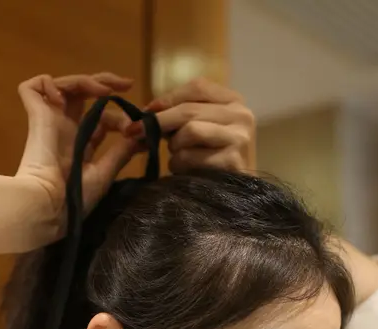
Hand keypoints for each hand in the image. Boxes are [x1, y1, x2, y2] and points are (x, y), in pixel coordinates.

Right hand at [15, 72, 136, 231]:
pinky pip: (33, 87)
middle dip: (104, 82)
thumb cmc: (76, 196)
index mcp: (81, 145)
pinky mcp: (36, 116)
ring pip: (64, 85)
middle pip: (83, 93)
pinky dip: (48, 84)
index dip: (120, 116)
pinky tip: (62, 98)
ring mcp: (50, 121)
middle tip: (126, 84)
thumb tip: (141, 134)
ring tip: (103, 90)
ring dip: (85, 80)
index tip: (136, 125)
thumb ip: (121, 152)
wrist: (50, 205)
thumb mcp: (105, 173)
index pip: (102, 119)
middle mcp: (65, 129)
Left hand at [139, 78, 255, 174]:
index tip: (146, 111)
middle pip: (189, 110)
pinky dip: (179, 164)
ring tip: (177, 157)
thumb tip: (147, 111)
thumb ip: (180, 114)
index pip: (197, 87)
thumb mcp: (201, 127)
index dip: (168, 98)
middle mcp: (241, 115)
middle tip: (136, 132)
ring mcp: (239, 138)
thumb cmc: (214, 158)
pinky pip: (191, 157)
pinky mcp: (232, 161)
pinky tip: (182, 170)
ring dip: (174, 147)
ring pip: (190, 131)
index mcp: (233, 101)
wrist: (236, 192)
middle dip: (159, 122)